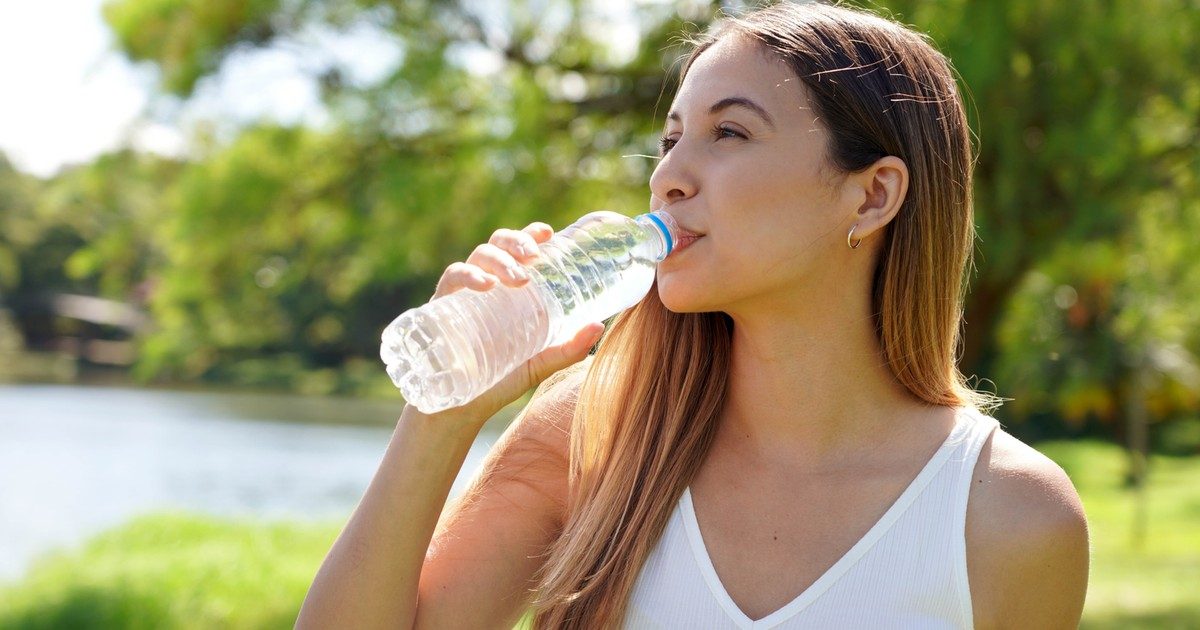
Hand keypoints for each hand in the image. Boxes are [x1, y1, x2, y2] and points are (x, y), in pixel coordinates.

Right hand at [425, 222, 603, 421]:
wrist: (459, 410)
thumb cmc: (499, 380)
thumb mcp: (539, 363)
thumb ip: (567, 348)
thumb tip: (599, 326)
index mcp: (508, 291)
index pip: (518, 251)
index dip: (530, 235)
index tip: (548, 233)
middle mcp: (486, 285)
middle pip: (497, 245)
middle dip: (516, 242)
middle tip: (534, 254)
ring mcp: (462, 294)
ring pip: (478, 256)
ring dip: (500, 259)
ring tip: (520, 278)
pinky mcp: (440, 306)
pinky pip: (452, 279)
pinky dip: (468, 276)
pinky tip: (485, 285)